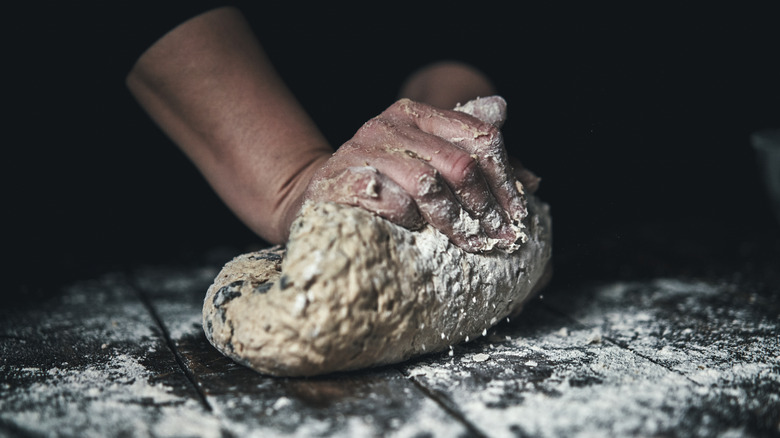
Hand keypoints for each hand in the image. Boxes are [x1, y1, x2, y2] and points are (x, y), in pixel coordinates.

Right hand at [303, 96, 530, 252]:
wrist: (322, 194)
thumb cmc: (386, 184)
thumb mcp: (435, 167)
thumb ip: (481, 170)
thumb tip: (535, 180)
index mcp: (418, 114)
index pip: (479, 136)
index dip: (505, 177)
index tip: (516, 214)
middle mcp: (391, 125)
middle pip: (459, 164)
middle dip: (484, 206)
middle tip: (497, 237)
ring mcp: (365, 149)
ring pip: (428, 184)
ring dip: (453, 220)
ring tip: (467, 243)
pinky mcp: (344, 179)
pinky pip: (391, 202)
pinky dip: (410, 220)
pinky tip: (415, 230)